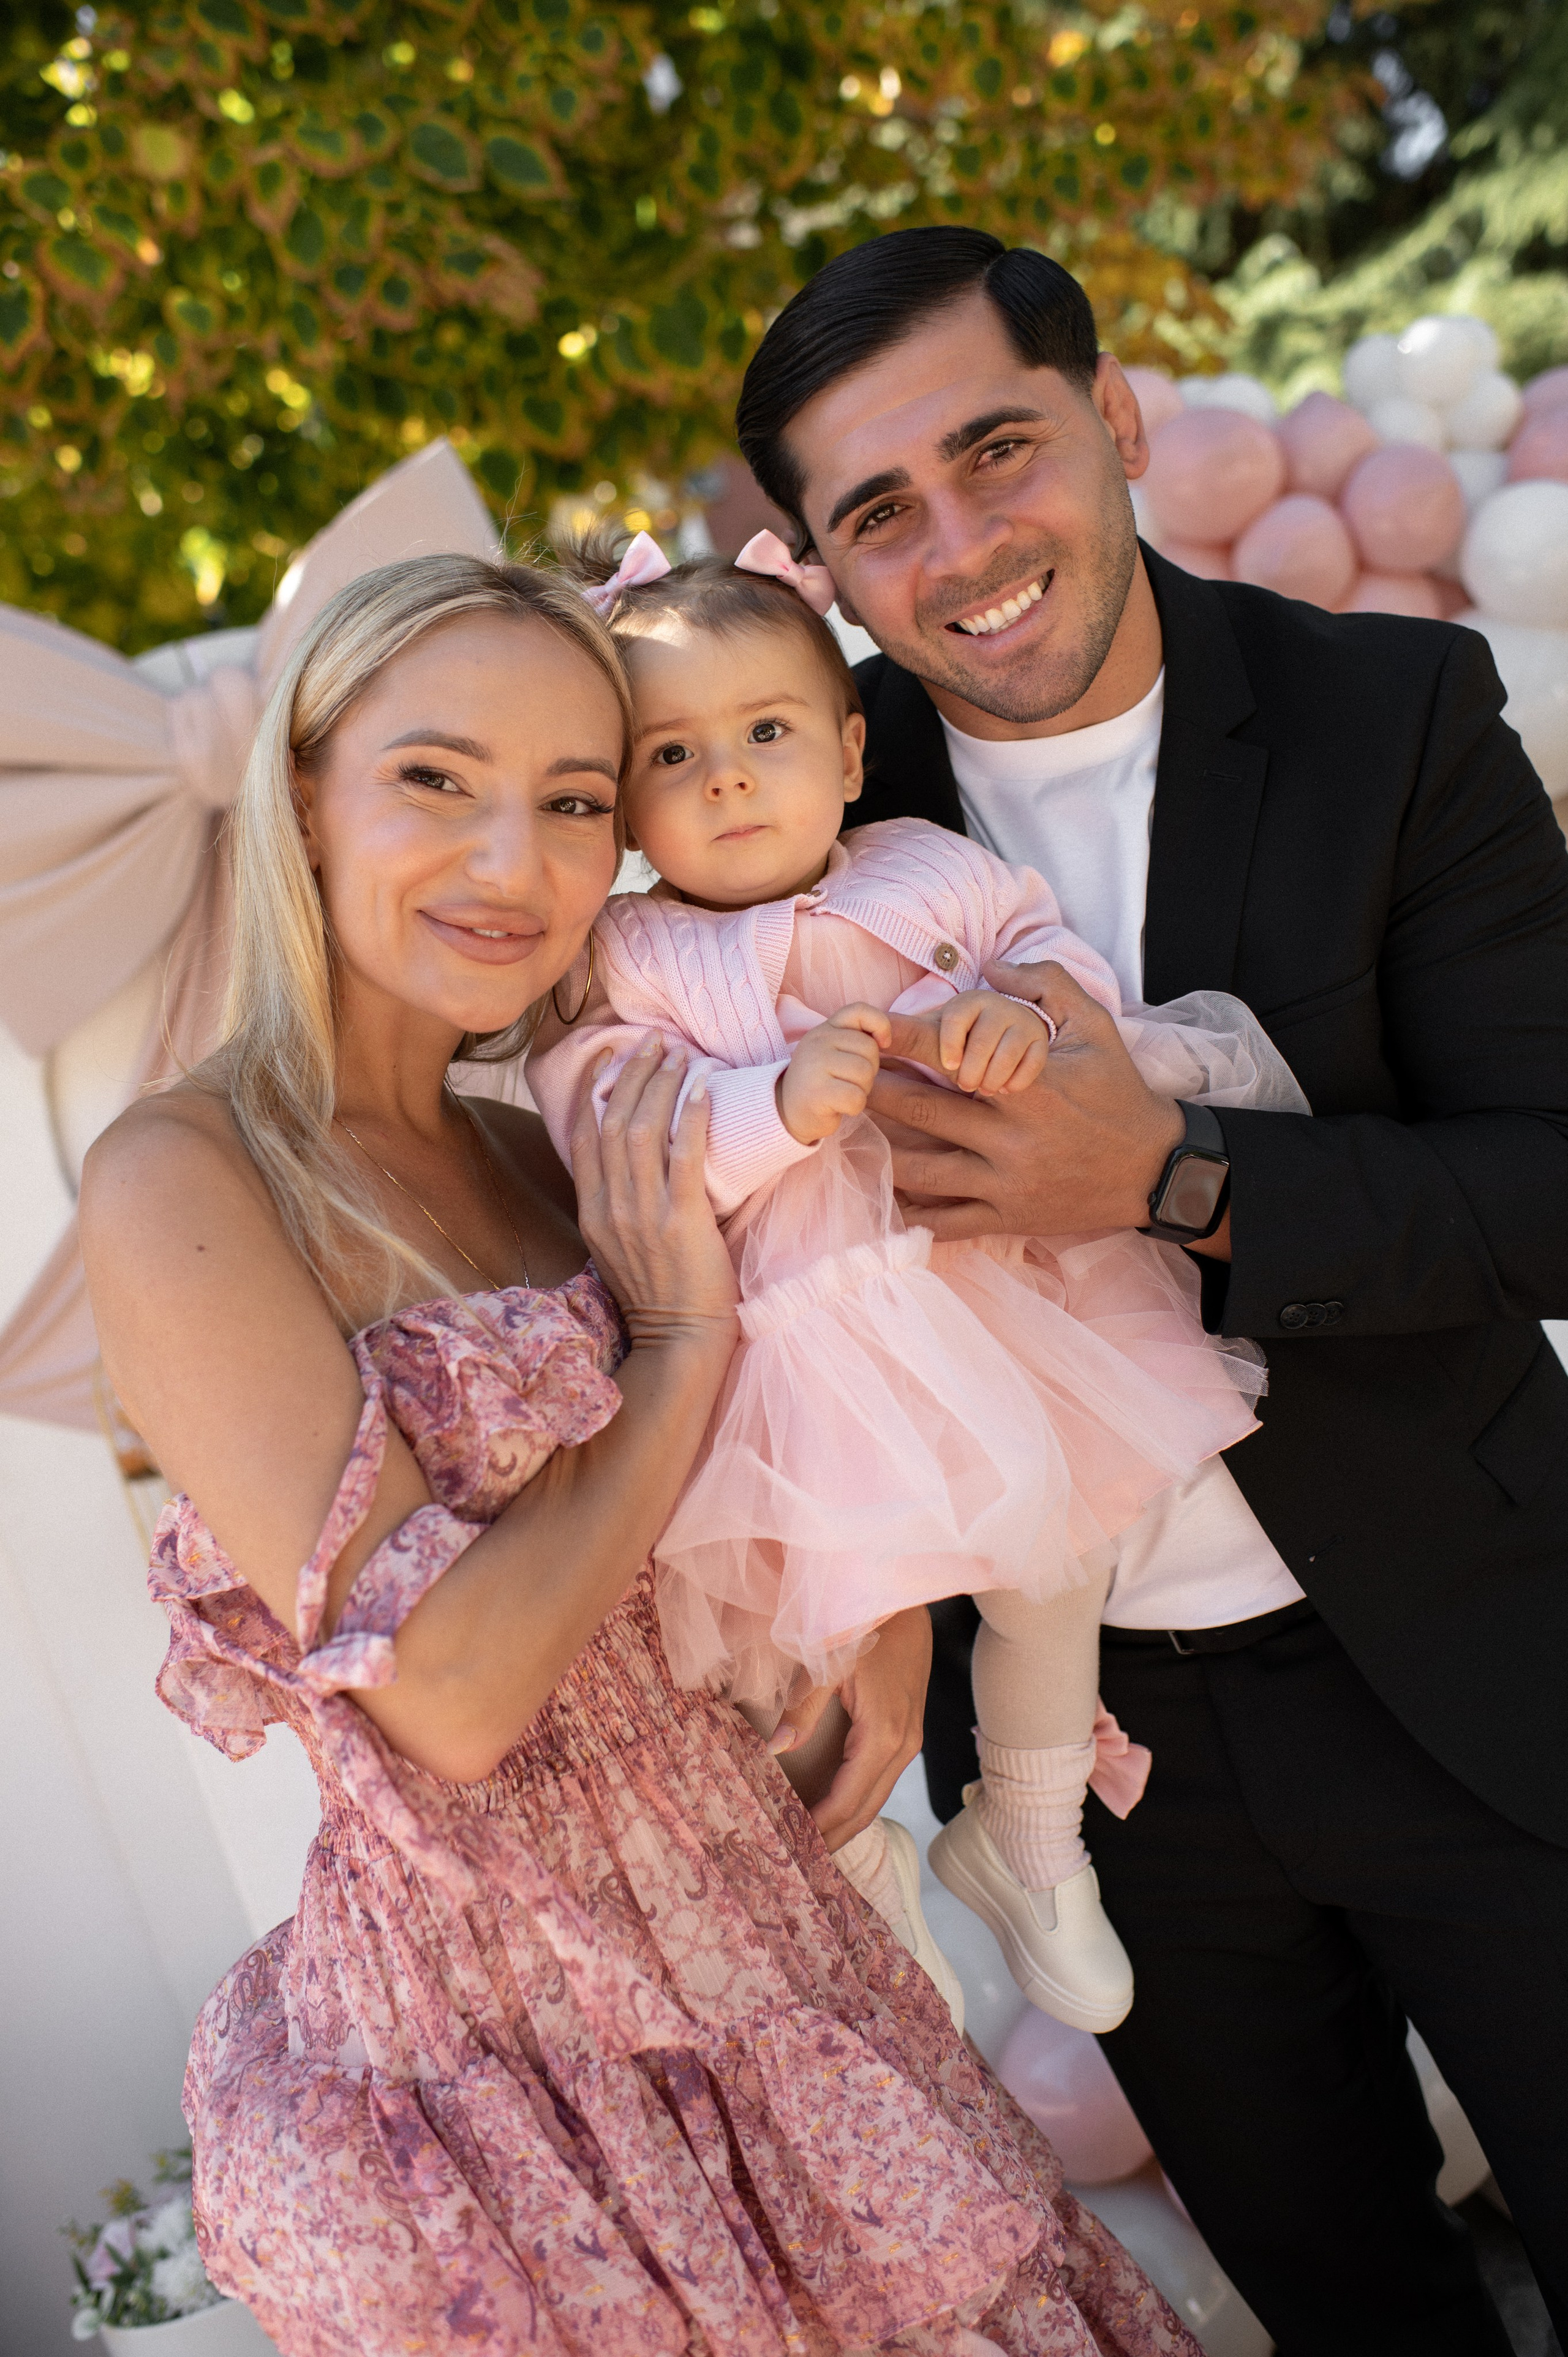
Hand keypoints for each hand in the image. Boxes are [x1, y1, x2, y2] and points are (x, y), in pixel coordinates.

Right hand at [571, 1034, 737, 1339]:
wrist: (678, 1342)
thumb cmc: (659, 1298)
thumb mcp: (620, 1249)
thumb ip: (618, 1207)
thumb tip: (628, 1165)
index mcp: (592, 1213)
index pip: (585, 1137)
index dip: (595, 1090)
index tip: (610, 1056)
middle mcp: (611, 1208)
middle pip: (613, 1122)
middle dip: (632, 1074)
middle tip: (652, 1041)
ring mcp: (644, 1213)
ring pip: (643, 1130)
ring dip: (660, 1084)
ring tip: (677, 1053)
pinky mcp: (682, 1220)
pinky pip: (683, 1154)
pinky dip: (691, 1116)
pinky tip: (703, 1088)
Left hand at [772, 1606, 931, 1850]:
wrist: (905, 1596)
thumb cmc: (866, 1625)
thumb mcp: (830, 1664)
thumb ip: (803, 1709)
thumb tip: (774, 1750)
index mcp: (884, 1735)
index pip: (849, 1800)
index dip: (822, 1827)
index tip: (794, 1847)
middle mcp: (903, 1744)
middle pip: (867, 1808)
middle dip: (835, 1837)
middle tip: (799, 1859)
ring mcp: (910, 1739)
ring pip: (877, 1796)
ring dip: (847, 1821)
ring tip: (813, 1841)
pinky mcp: (908, 1730)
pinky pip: (881, 1778)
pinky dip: (858, 1799)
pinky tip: (836, 1807)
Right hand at [777, 1002, 946, 1145]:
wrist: (786, 1112)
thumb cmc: (822, 1081)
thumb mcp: (835, 1050)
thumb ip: (857, 1037)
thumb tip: (887, 1038)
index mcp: (825, 1028)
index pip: (859, 1011)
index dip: (880, 1024)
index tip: (884, 1043)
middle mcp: (818, 1041)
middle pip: (870, 1050)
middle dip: (869, 1070)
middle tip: (849, 1081)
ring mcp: (814, 1065)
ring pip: (865, 1074)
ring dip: (862, 1090)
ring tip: (843, 1092)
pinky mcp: (817, 1092)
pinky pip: (856, 1097)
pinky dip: (854, 1107)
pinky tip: (838, 1107)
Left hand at [868, 960, 1183, 1240]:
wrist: (1156, 1170)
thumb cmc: (1120, 1091)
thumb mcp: (1095, 1026)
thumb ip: (1046, 984)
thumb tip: (993, 963)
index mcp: (1027, 1086)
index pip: (950, 1056)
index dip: (900, 1040)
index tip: (864, 1027)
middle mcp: (1010, 1136)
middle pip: (922, 1113)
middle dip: (874, 1092)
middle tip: (839, 1075)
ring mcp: (1006, 1182)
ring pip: (923, 1170)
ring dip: (879, 1148)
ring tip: (847, 1128)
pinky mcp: (1008, 1216)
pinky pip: (945, 1220)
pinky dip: (909, 1209)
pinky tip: (881, 1191)